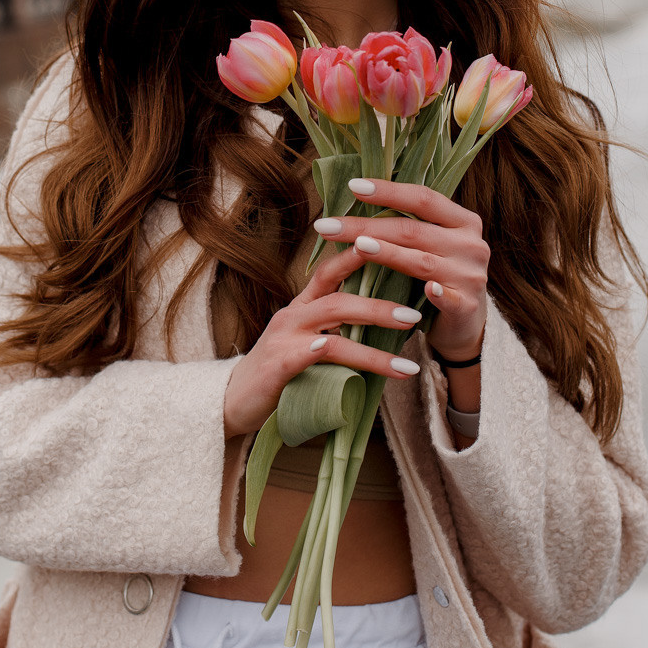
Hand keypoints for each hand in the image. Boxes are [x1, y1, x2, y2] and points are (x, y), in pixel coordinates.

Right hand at [222, 248, 423, 439]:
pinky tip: (348, 359)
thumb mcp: (306, 345)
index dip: (355, 257)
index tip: (387, 245)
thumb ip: (335, 332)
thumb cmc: (278, 374)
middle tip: (414, 316)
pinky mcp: (276, 367)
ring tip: (405, 363)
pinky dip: (324, 353)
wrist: (233, 402)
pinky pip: (304, 356)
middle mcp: (292, 317)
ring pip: (333, 332)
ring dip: (372, 347)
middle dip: (379, 307)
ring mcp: (283, 341)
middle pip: (338, 300)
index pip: (329, 273)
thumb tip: (382, 328)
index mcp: (301, 308)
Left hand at [313, 178, 488, 365]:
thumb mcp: (430, 245)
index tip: (353, 186)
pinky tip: (426, 289)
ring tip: (356, 246)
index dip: (389, 191)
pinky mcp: (468, 307)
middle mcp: (472, 245)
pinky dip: (437, 294)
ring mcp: (471, 276)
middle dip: (366, 226)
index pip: (423, 198)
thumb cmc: (438, 275)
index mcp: (463, 221)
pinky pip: (449, 298)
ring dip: (387, 253)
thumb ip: (408, 224)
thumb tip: (356, 196)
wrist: (464, 324)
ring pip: (422, 262)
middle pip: (413, 231)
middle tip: (328, 226)